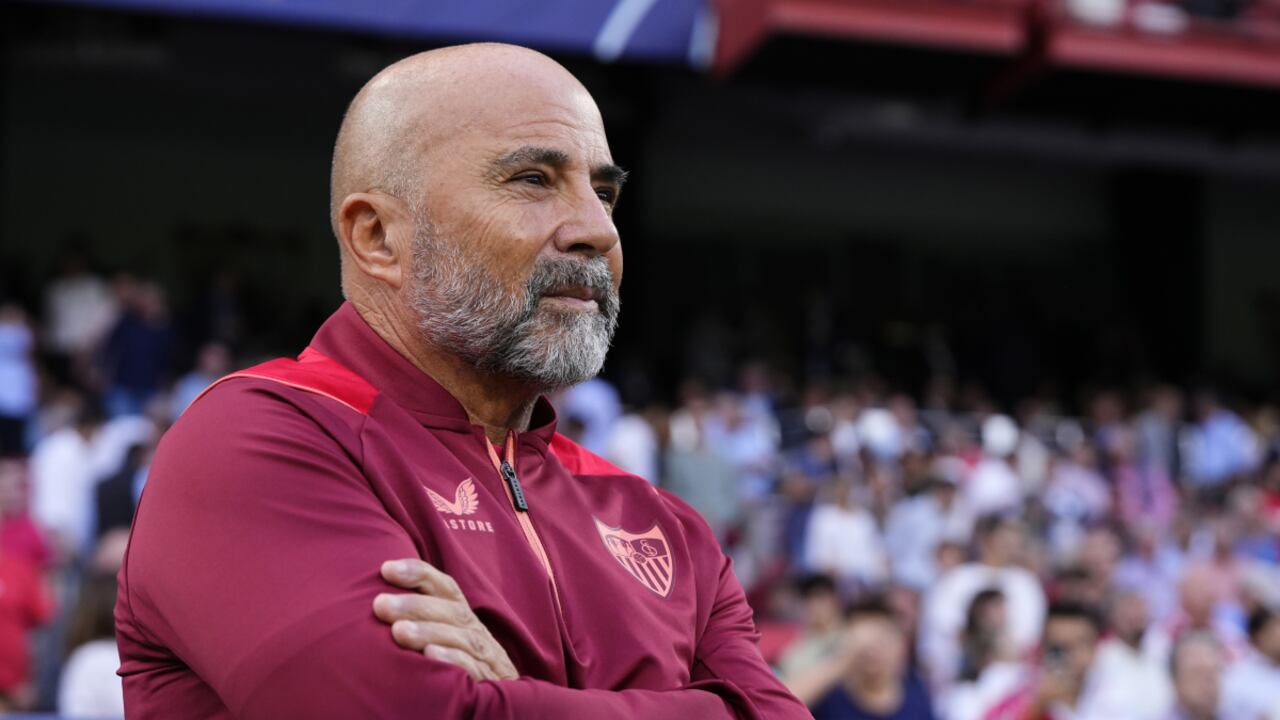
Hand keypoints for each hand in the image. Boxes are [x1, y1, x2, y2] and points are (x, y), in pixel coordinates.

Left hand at [373, 559, 517, 681]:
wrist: (501, 692)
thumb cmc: (459, 661)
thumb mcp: (445, 634)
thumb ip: (420, 616)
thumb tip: (376, 599)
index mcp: (461, 615)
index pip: (444, 586)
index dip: (418, 573)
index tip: (386, 569)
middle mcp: (474, 630)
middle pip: (449, 610)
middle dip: (414, 605)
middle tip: (380, 605)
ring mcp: (485, 655)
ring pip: (461, 637)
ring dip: (429, 630)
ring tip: (398, 631)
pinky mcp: (489, 681)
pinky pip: (473, 668)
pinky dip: (452, 659)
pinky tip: (429, 655)